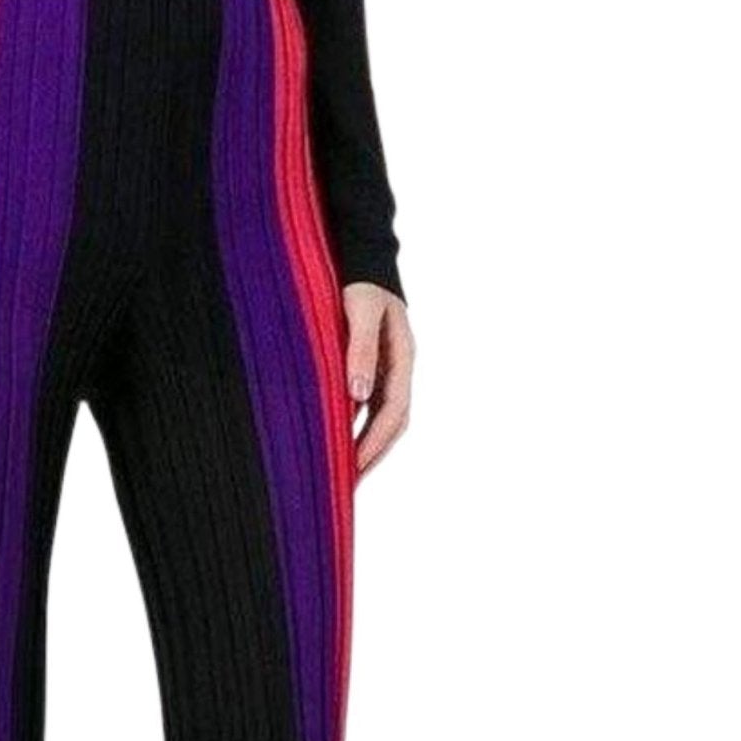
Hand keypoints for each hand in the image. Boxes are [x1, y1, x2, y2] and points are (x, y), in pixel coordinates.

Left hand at [343, 283, 414, 477]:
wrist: (363, 256)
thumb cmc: (360, 280)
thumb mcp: (360, 309)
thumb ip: (359, 349)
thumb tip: (358, 394)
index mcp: (402, 358)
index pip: (393, 412)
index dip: (375, 443)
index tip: (356, 467)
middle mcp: (398, 368)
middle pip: (392, 423)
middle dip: (373, 455)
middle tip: (350, 484)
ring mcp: (387, 369)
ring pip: (382, 418)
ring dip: (366, 445)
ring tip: (344, 472)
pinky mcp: (372, 366)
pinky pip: (368, 405)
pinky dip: (356, 426)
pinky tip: (338, 440)